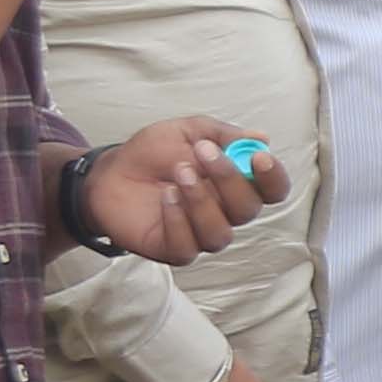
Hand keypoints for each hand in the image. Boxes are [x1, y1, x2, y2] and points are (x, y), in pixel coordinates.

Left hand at [74, 115, 274, 263]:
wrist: (109, 174)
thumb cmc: (150, 154)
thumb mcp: (186, 131)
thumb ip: (222, 134)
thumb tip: (260, 137)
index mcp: (235, 183)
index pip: (272, 190)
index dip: (273, 177)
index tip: (259, 157)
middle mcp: (225, 213)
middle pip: (248, 210)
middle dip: (228, 179)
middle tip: (202, 153)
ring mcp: (201, 234)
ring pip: (221, 233)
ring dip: (201, 201)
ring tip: (178, 174)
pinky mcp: (176, 249)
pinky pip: (189, 247)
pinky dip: (178, 220)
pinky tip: (165, 197)